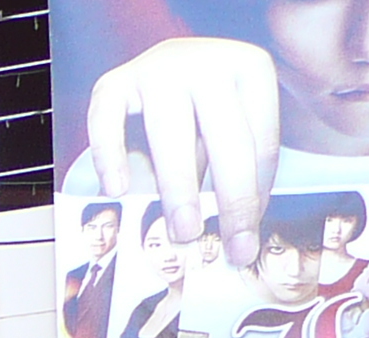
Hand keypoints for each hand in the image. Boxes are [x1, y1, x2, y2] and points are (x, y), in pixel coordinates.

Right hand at [83, 37, 279, 260]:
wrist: (165, 64)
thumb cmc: (202, 107)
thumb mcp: (234, 123)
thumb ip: (237, 166)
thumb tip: (237, 231)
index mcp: (252, 68)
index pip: (260, 142)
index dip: (256, 194)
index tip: (246, 237)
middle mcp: (208, 63)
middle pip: (227, 140)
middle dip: (230, 198)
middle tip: (226, 243)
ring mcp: (160, 69)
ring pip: (171, 134)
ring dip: (179, 189)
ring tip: (182, 231)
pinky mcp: (115, 82)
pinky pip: (107, 122)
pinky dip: (111, 157)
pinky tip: (118, 190)